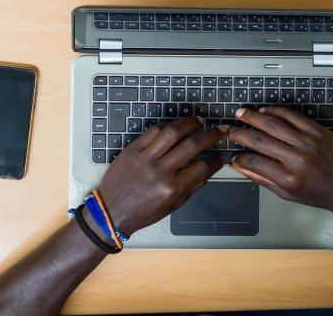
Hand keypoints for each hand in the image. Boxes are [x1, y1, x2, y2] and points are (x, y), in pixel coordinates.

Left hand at [95, 116, 224, 234]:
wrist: (112, 210)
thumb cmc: (143, 212)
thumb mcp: (172, 206)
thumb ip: (191, 187)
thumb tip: (208, 169)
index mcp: (172, 189)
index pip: (203, 168)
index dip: (215, 161)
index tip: (218, 157)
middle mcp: (161, 171)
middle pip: (192, 144)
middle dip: (211, 135)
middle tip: (219, 130)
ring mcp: (146, 157)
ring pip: (173, 131)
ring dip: (190, 122)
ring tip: (200, 121)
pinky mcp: (134, 148)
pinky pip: (154, 130)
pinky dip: (168, 125)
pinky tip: (176, 126)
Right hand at [227, 106, 332, 222]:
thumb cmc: (319, 194)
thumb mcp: (288, 194)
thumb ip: (262, 179)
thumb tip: (241, 167)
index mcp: (288, 178)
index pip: (254, 162)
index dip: (239, 157)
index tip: (232, 155)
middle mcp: (296, 159)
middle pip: (259, 140)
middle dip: (239, 133)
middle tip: (228, 129)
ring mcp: (307, 142)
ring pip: (273, 124)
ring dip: (253, 116)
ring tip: (241, 113)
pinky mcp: (317, 131)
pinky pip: (292, 116)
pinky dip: (276, 111)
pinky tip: (264, 111)